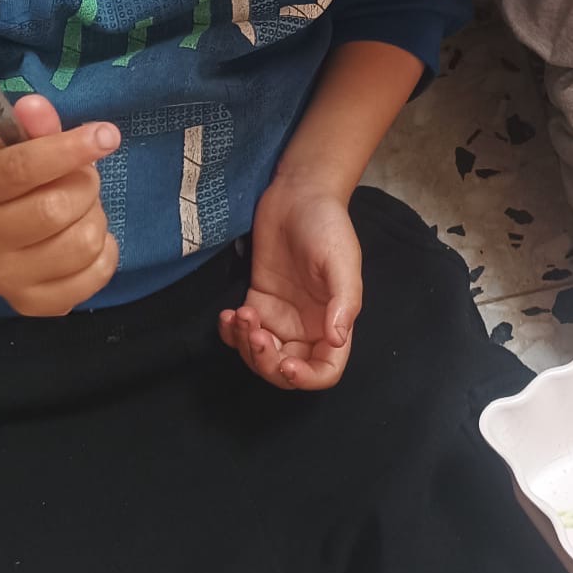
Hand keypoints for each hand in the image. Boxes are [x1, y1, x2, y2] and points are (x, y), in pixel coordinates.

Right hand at [0, 94, 120, 315]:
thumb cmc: (7, 186)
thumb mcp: (12, 149)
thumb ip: (32, 128)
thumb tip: (35, 105)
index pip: (20, 169)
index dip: (69, 148)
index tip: (107, 134)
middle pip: (55, 208)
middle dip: (85, 184)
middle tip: (82, 179)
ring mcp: (2, 279)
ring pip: (80, 243)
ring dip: (96, 218)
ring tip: (81, 211)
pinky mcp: (32, 305)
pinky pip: (94, 276)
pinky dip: (105, 252)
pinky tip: (88, 240)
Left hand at [219, 178, 361, 391]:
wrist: (298, 194)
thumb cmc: (327, 224)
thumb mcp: (342, 259)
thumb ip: (344, 301)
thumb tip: (337, 339)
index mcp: (333, 321)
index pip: (325, 370)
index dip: (307, 378)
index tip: (286, 364)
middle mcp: (308, 326)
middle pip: (286, 369)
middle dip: (266, 362)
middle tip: (255, 333)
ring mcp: (281, 316)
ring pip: (260, 356)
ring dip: (245, 346)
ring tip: (240, 314)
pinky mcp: (259, 301)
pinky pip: (241, 334)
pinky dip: (231, 334)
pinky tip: (228, 315)